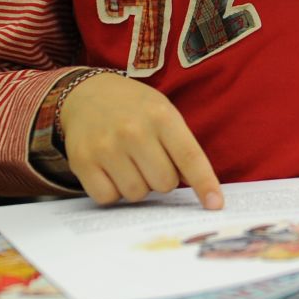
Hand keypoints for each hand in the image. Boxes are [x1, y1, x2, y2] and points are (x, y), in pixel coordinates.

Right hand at [61, 73, 223, 208]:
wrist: (86, 94)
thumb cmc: (133, 108)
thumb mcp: (164, 113)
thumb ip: (181, 147)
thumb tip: (199, 189)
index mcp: (161, 116)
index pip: (189, 158)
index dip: (205, 184)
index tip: (215, 205)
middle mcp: (133, 131)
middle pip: (164, 184)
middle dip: (162, 179)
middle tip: (151, 161)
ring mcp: (106, 147)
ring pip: (137, 194)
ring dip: (138, 186)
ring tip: (129, 163)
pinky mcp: (83, 162)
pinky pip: (108, 198)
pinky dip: (113, 192)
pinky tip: (111, 171)